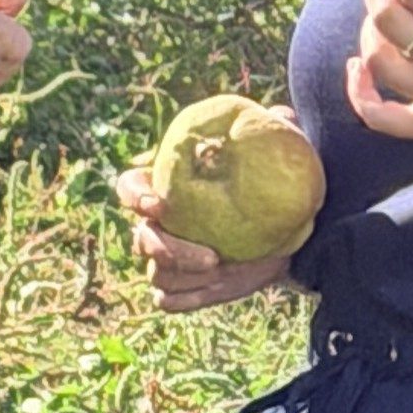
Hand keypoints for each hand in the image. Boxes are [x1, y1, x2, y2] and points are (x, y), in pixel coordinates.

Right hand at [116, 135, 296, 313]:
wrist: (281, 235)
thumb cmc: (265, 184)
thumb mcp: (271, 156)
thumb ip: (272, 132)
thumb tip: (282, 112)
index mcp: (164, 187)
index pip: (129, 187)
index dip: (136, 197)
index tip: (160, 205)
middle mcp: (159, 226)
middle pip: (141, 240)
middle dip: (169, 251)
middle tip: (211, 258)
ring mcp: (169, 261)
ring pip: (156, 274)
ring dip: (183, 277)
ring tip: (220, 274)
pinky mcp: (184, 288)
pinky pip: (167, 300)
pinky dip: (186, 298)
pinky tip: (212, 290)